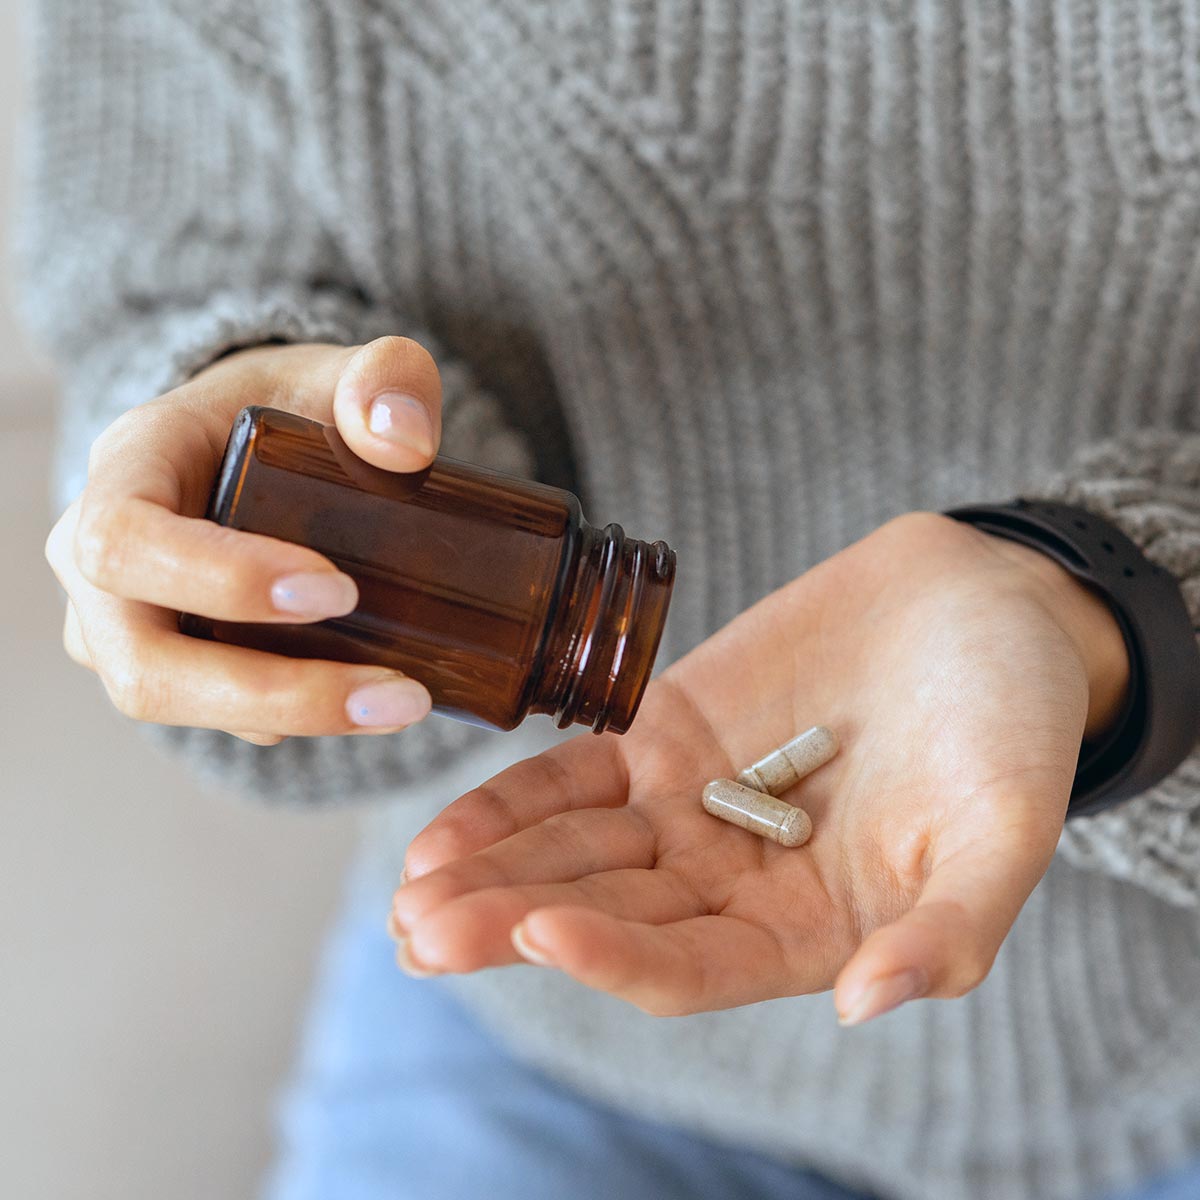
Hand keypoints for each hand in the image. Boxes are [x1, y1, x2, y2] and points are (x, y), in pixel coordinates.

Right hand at [44, 337, 443, 743]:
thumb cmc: (292, 403)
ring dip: (292, 717)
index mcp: (130, 466)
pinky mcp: (169, 665)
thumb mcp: (343, 371)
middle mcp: (100, 559)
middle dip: (270, 691)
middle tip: (395, 692)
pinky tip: (373, 700)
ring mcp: (123, 622)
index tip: (337, 591)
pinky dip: (295, 718)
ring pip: (175, 703)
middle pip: (144, 662)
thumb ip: (386, 381)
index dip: (221, 580)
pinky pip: (216, 714)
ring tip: (403, 704)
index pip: (127, 538)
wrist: (261, 444)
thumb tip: (403, 442)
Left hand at [390, 512, 1129, 1020]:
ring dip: (491, 871)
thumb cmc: (1014, 725)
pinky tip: (440, 830)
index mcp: (810, 930)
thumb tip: (872, 1003)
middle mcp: (735, 881)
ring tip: (409, 892)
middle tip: (422, 935)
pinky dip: (510, 800)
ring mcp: (691, 806)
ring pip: (574, 851)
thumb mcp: (1008, 830)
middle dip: (512, 923)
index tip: (539, 933)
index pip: (692, 966)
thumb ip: (950, 926)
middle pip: (608, 914)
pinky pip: (573, 775)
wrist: (982, 608)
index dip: (616, 957)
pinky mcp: (664, 733)